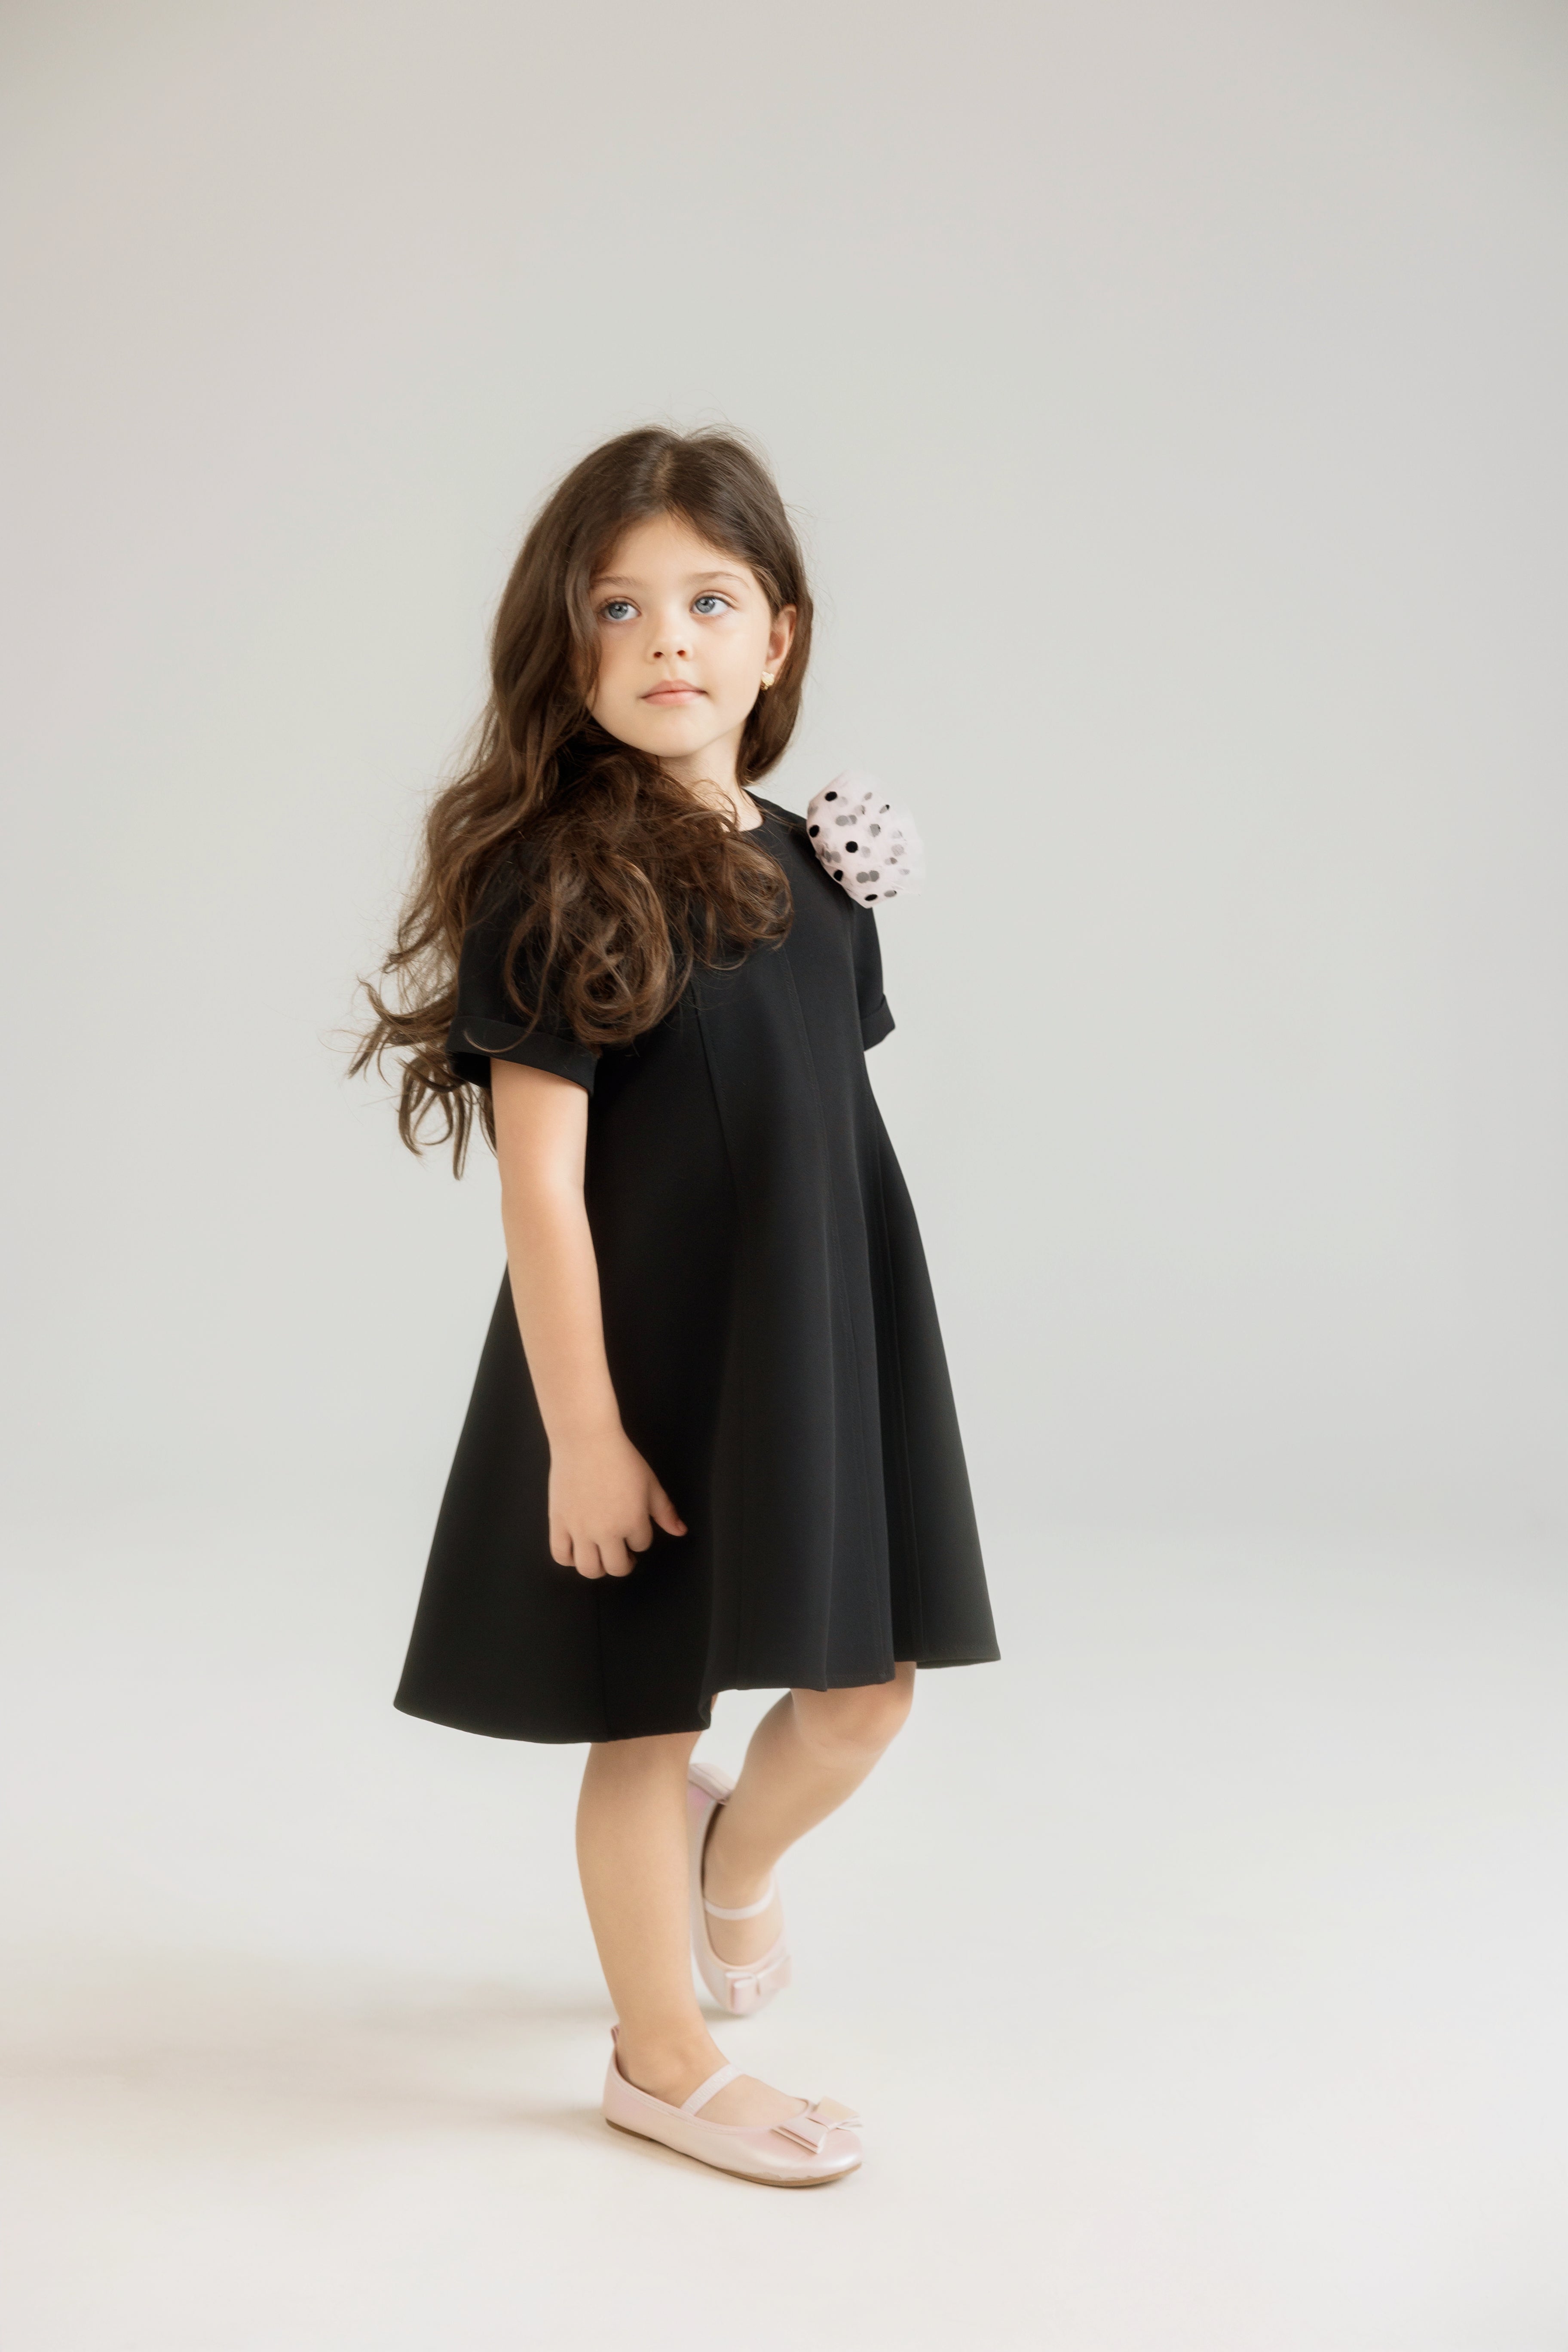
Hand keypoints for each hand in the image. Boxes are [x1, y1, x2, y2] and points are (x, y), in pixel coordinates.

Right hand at [548, 1427, 686, 1578]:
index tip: (635, 1527)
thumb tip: (680, 1531)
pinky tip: (577, 1550)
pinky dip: (569, 1559)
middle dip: (623, 1564)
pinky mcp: (559, 1523)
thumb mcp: (650, 1483)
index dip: (640, 1538)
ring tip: (600, 1556)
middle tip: (622, 1555)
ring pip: (589, 1569)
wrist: (586, 1440)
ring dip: (598, 1568)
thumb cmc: (620, 1457)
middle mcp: (606, 1531)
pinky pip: (560, 1555)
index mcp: (632, 1521)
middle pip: (617, 1567)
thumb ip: (665, 1511)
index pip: (641, 1545)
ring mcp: (580, 1529)